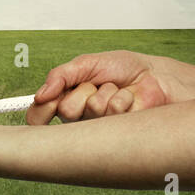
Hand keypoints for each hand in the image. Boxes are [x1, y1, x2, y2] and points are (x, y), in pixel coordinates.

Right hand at [28, 50, 177, 124]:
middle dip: (82, 91)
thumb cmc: (122, 68)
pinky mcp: (119, 130)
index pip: (40, 115)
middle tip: (94, 85)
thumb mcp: (84, 64)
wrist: (154, 74)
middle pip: (65, 111)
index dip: (40, 112)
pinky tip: (128, 97)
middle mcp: (79, 116)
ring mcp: (99, 125)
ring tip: (115, 88)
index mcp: (66, 100)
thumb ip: (59, 76)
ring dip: (105, 92)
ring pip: (91, 110)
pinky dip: (121, 98)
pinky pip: (112, 112)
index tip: (45, 103)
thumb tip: (39, 95)